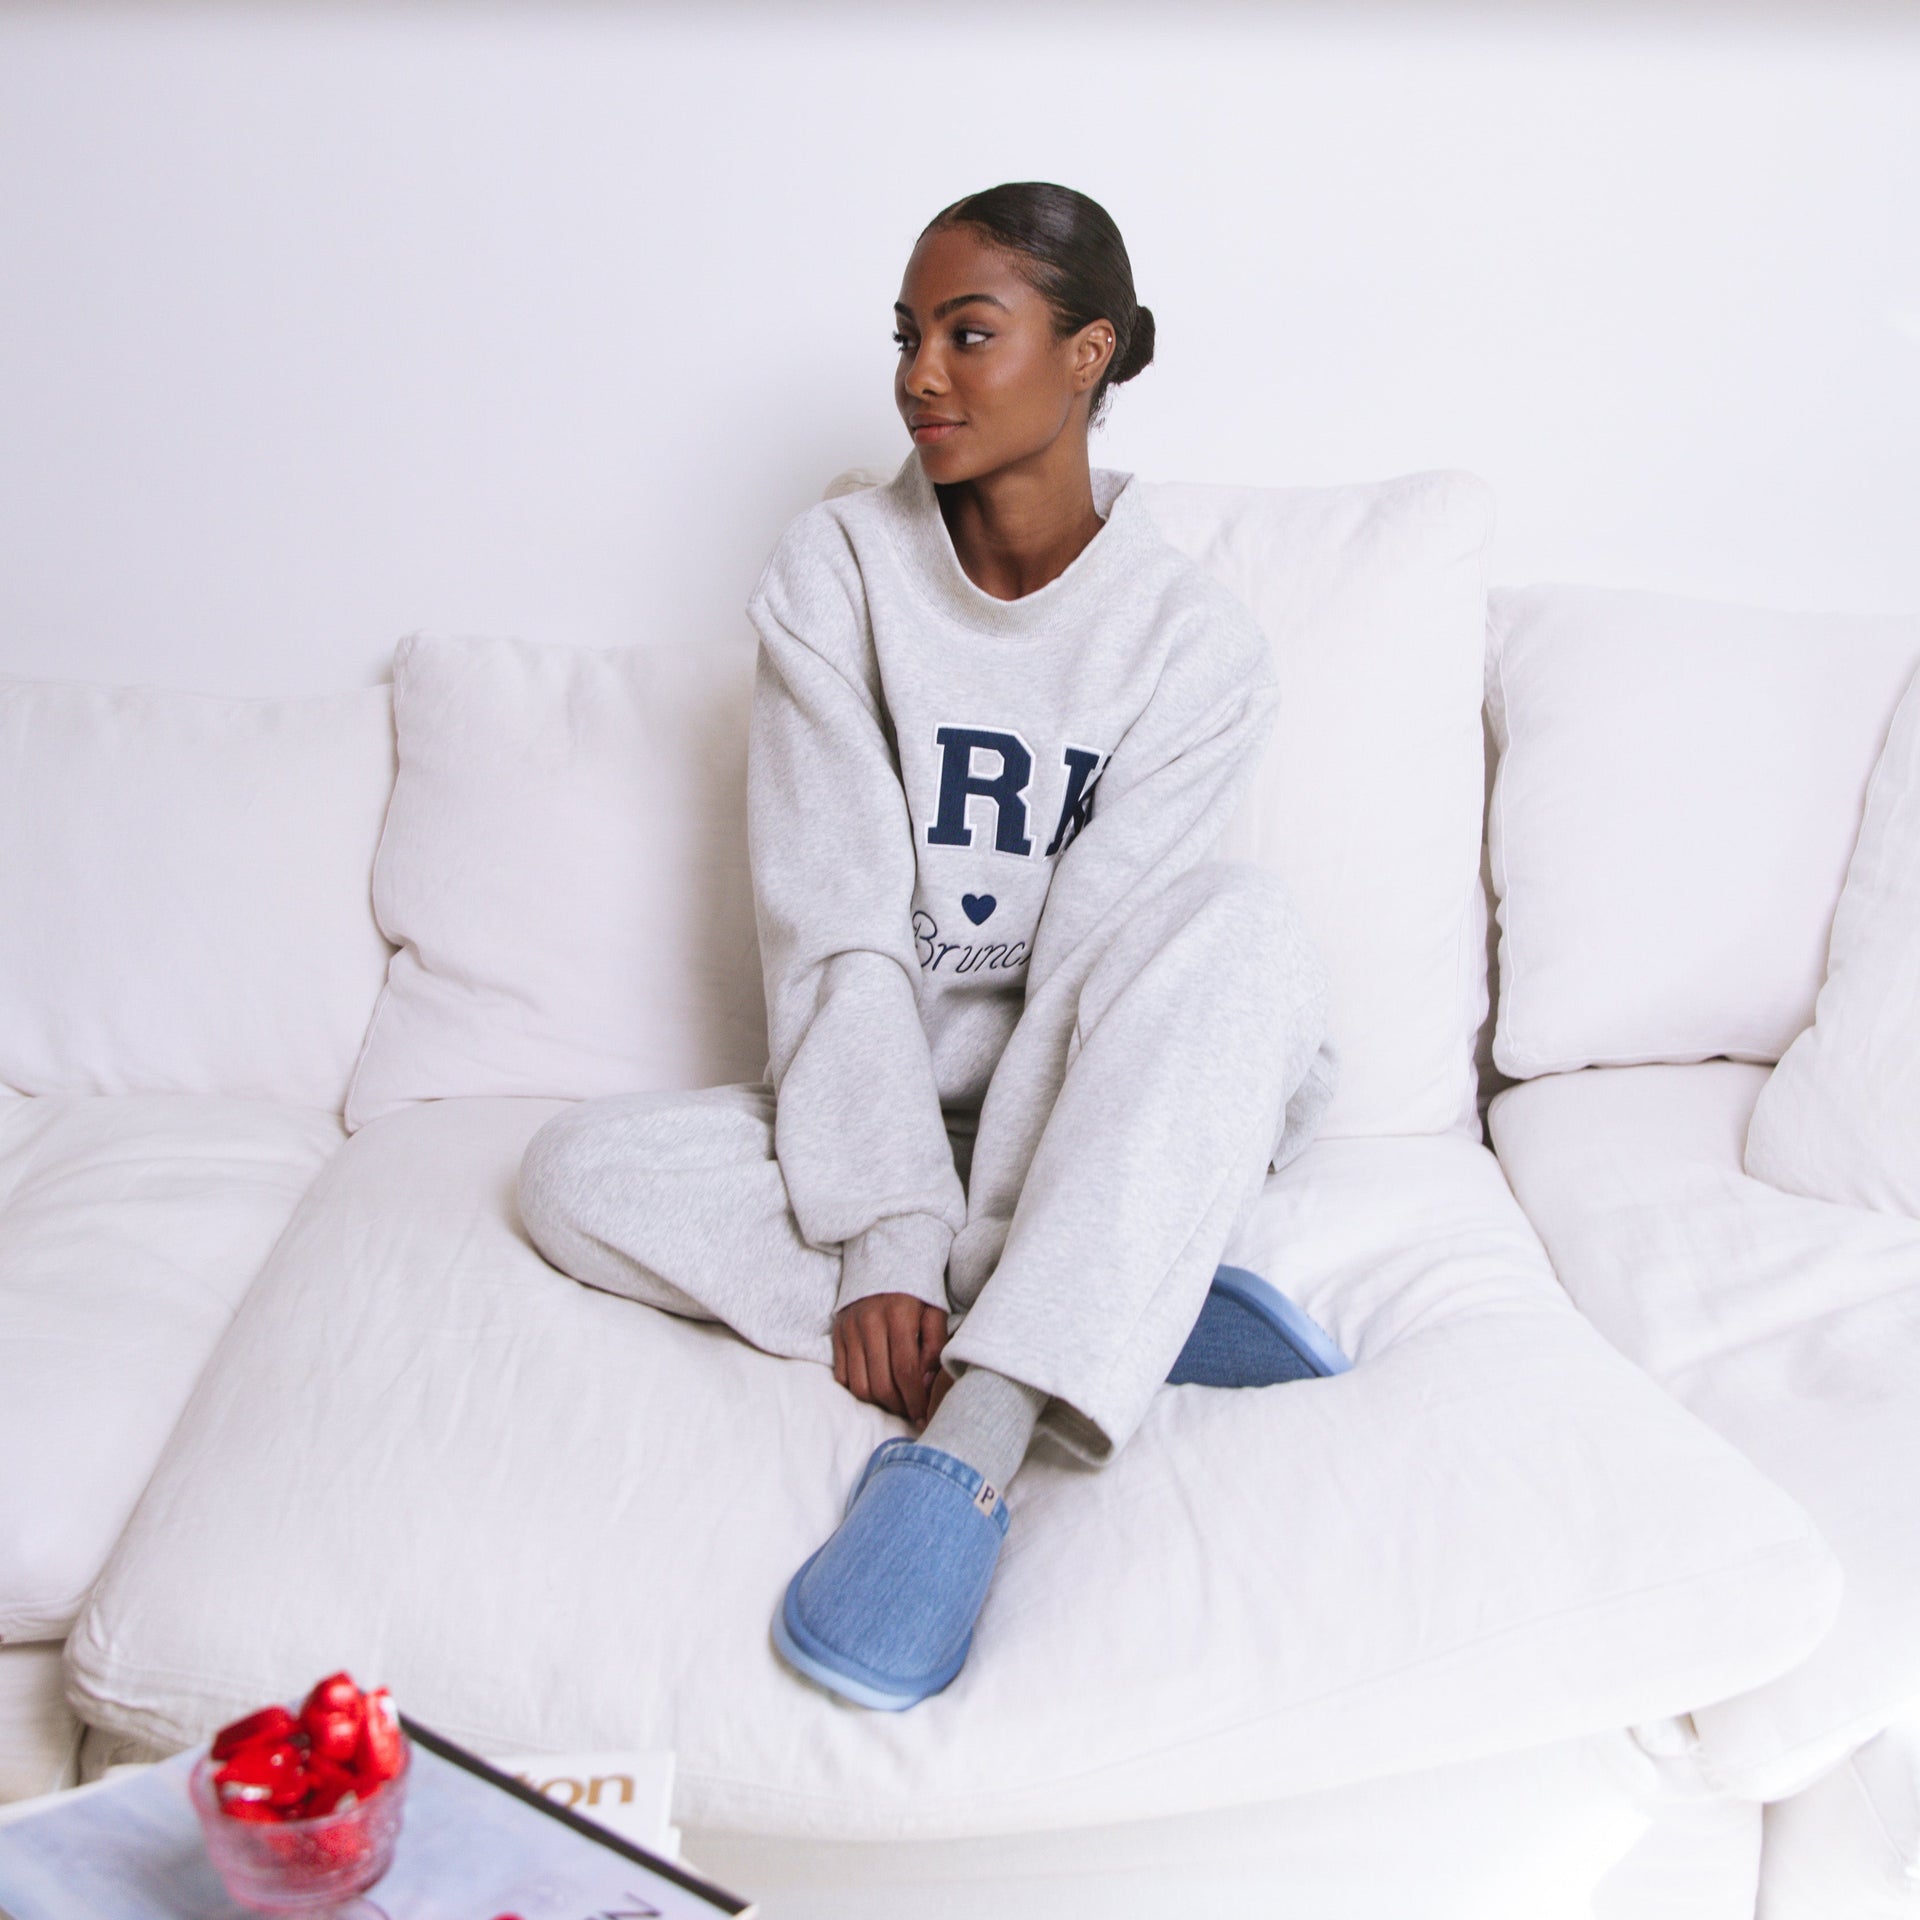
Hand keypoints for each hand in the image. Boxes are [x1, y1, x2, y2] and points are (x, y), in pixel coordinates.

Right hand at [833, 1293, 948, 1426]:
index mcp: (898, 1315)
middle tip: (911, 1412)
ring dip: (878, 1402)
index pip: (905, 1370)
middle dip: (898, 1406)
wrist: (884, 1261)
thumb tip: (926, 1383)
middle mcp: (869, 1323)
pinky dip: (859, 1389)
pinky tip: (877, 1388)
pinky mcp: (837, 1334)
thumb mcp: (935, 1311)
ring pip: (859, 1385)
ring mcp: (849, 1329)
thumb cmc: (916, 1292)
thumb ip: (936, 1346)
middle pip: (880, 1383)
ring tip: (896, 1402)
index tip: (924, 1415)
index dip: (915, 1399)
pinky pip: (843, 1376)